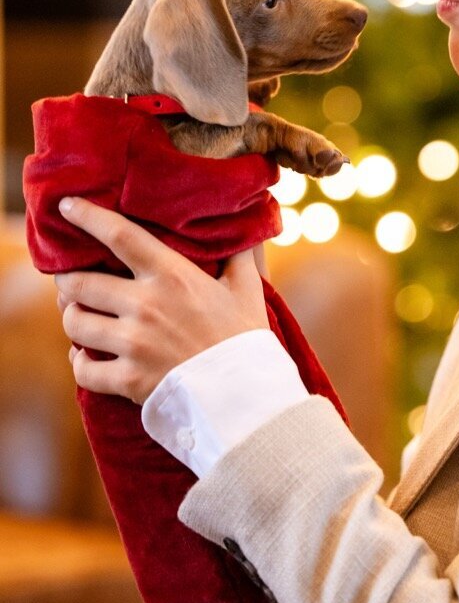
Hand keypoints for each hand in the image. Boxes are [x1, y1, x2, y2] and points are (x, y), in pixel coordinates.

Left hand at [55, 196, 269, 404]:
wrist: (247, 396)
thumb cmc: (246, 338)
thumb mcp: (247, 289)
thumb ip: (240, 257)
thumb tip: (245, 231)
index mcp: (171, 275)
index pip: (119, 234)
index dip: (87, 216)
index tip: (66, 206)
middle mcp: (145, 305)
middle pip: (79, 282)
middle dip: (67, 280)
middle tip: (69, 281)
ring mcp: (133, 343)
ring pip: (75, 323)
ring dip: (72, 318)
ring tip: (78, 317)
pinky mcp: (128, 379)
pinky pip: (83, 369)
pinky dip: (80, 363)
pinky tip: (85, 358)